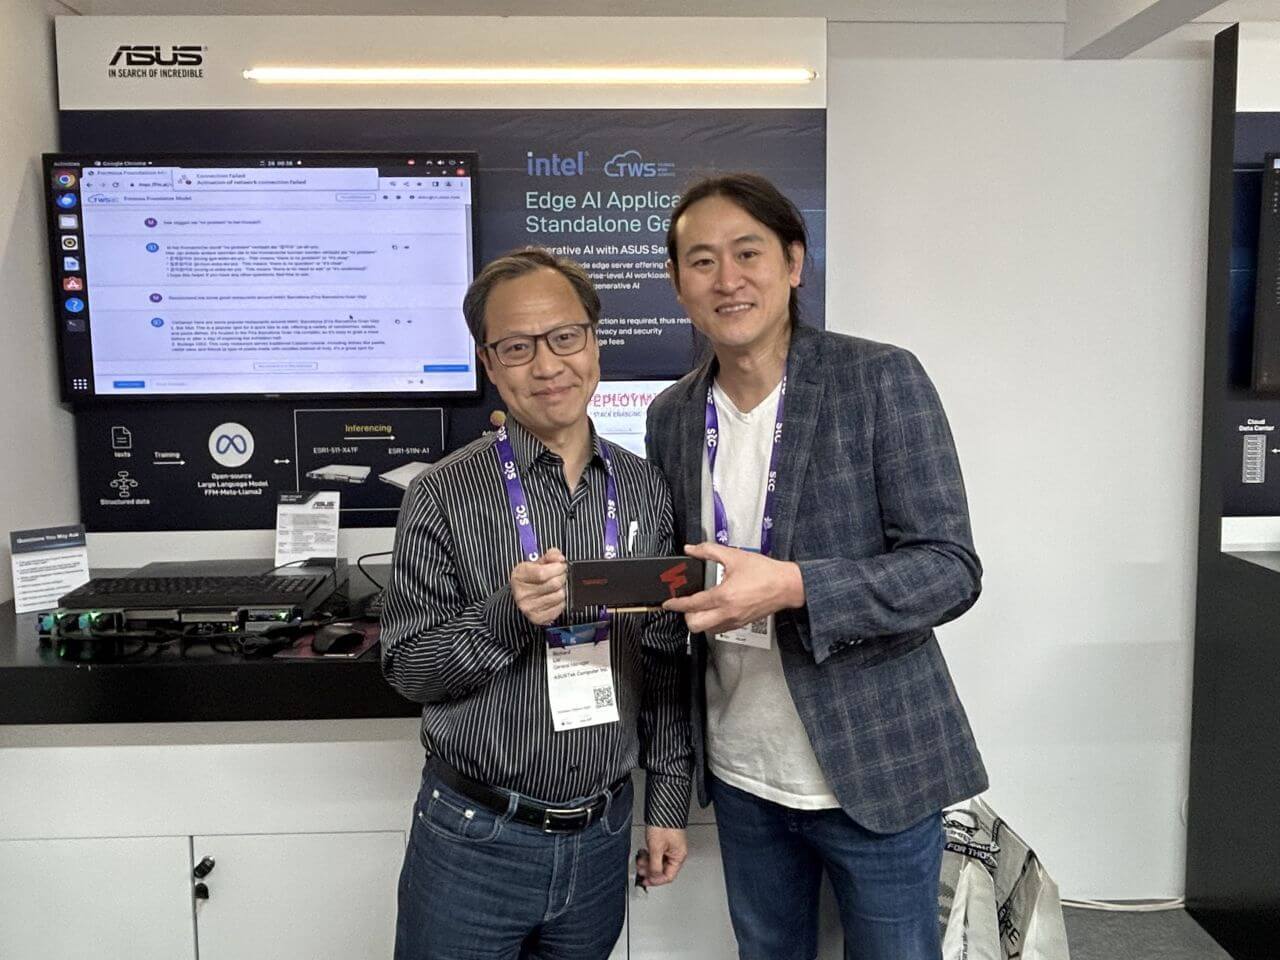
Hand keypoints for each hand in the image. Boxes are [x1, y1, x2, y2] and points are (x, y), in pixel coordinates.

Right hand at [510, 547, 566, 624]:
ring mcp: (529, 607)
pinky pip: (559, 607)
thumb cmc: (530, 579)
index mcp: (519, 576)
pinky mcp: (537, 618)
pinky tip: (554, 597)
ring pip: (559, 596)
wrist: (520, 598)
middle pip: (553, 584)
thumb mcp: (536, 563)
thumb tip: (559, 558)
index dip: (557, 568)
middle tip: (561, 575)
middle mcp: (522, 593)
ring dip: (562, 589)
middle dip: (562, 577)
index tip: (561, 565)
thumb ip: (550, 556)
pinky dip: (561, 601)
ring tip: (557, 586)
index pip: (542, 573)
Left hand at [636, 826, 686, 887]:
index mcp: (678, 856)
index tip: (645, 881)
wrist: (662, 808)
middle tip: (640, 868)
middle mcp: (676, 853)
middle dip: (650, 870)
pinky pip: (657, 854)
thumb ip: (655, 865)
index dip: (655, 880)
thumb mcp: (656, 848)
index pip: (668, 876)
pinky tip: (643, 852)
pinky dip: (649, 855)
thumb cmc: (664, 824)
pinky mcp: (665, 842)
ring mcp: (671, 847)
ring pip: (659, 862)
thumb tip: (653, 877)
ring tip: (640, 858)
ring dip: (648, 862)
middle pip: (662, 869)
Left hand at [663, 542, 804, 636]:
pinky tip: (715, 609)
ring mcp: (734, 621)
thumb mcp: (734, 556)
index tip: (668, 602)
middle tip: (686, 605)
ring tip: (700, 607)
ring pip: (706, 630)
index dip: (676, 604)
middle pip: (695, 625)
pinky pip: (719, 629)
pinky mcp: (740, 624)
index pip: (692, 604)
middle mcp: (728, 612)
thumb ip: (709, 551)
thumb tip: (691, 549)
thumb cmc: (765, 572)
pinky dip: (712, 622)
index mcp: (724, 596)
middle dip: (686, 616)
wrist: (787, 586)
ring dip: (699, 620)